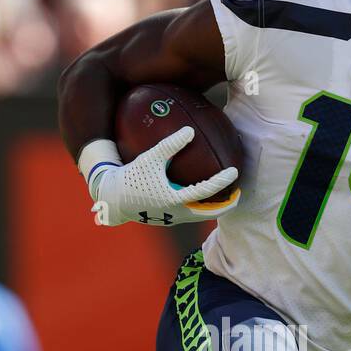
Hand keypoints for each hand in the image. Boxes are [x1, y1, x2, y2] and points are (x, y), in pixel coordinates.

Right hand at [79, 129, 239, 226]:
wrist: (112, 199)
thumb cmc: (130, 176)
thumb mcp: (150, 158)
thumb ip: (170, 144)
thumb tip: (190, 130)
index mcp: (174, 199)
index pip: (205, 192)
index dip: (222, 182)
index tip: (235, 172)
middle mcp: (176, 213)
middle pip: (209, 214)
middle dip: (226, 206)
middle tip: (238, 194)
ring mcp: (172, 219)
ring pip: (200, 216)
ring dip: (213, 207)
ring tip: (223, 196)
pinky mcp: (167, 219)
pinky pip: (189, 213)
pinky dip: (199, 206)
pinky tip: (199, 195)